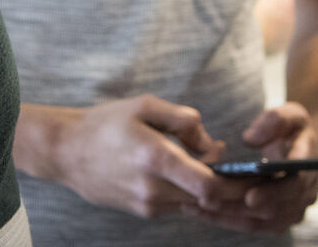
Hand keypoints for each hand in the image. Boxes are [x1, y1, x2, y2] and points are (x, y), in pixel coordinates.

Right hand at [26, 96, 244, 219]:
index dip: (236, 183)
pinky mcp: (141, 211)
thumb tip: (210, 142)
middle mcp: (153, 188)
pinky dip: (189, 191)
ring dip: (207, 188)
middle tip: (243, 170)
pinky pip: (176, 203)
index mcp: (156, 158)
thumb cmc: (106, 123)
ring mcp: (146, 204)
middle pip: (207, 198)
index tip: (251, 172)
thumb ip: (185, 119)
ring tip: (208, 162)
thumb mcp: (146, 105)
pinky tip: (187, 172)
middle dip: (229, 185)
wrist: (67, 151)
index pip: (209, 185)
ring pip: (193, 202)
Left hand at [181, 102, 317, 233]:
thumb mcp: (290, 114)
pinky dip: (227, 219)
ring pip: (259, 221)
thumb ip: (274, 121)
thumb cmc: (294, 129)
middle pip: (273, 209)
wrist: (306, 149)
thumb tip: (249, 138)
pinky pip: (252, 224)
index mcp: (311, 166)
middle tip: (207, 200)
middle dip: (239, 206)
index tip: (250, 195)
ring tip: (195, 205)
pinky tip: (201, 210)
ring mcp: (292, 211)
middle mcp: (306, 194)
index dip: (273, 193)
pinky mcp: (278, 220)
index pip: (297, 185)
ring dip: (227, 215)